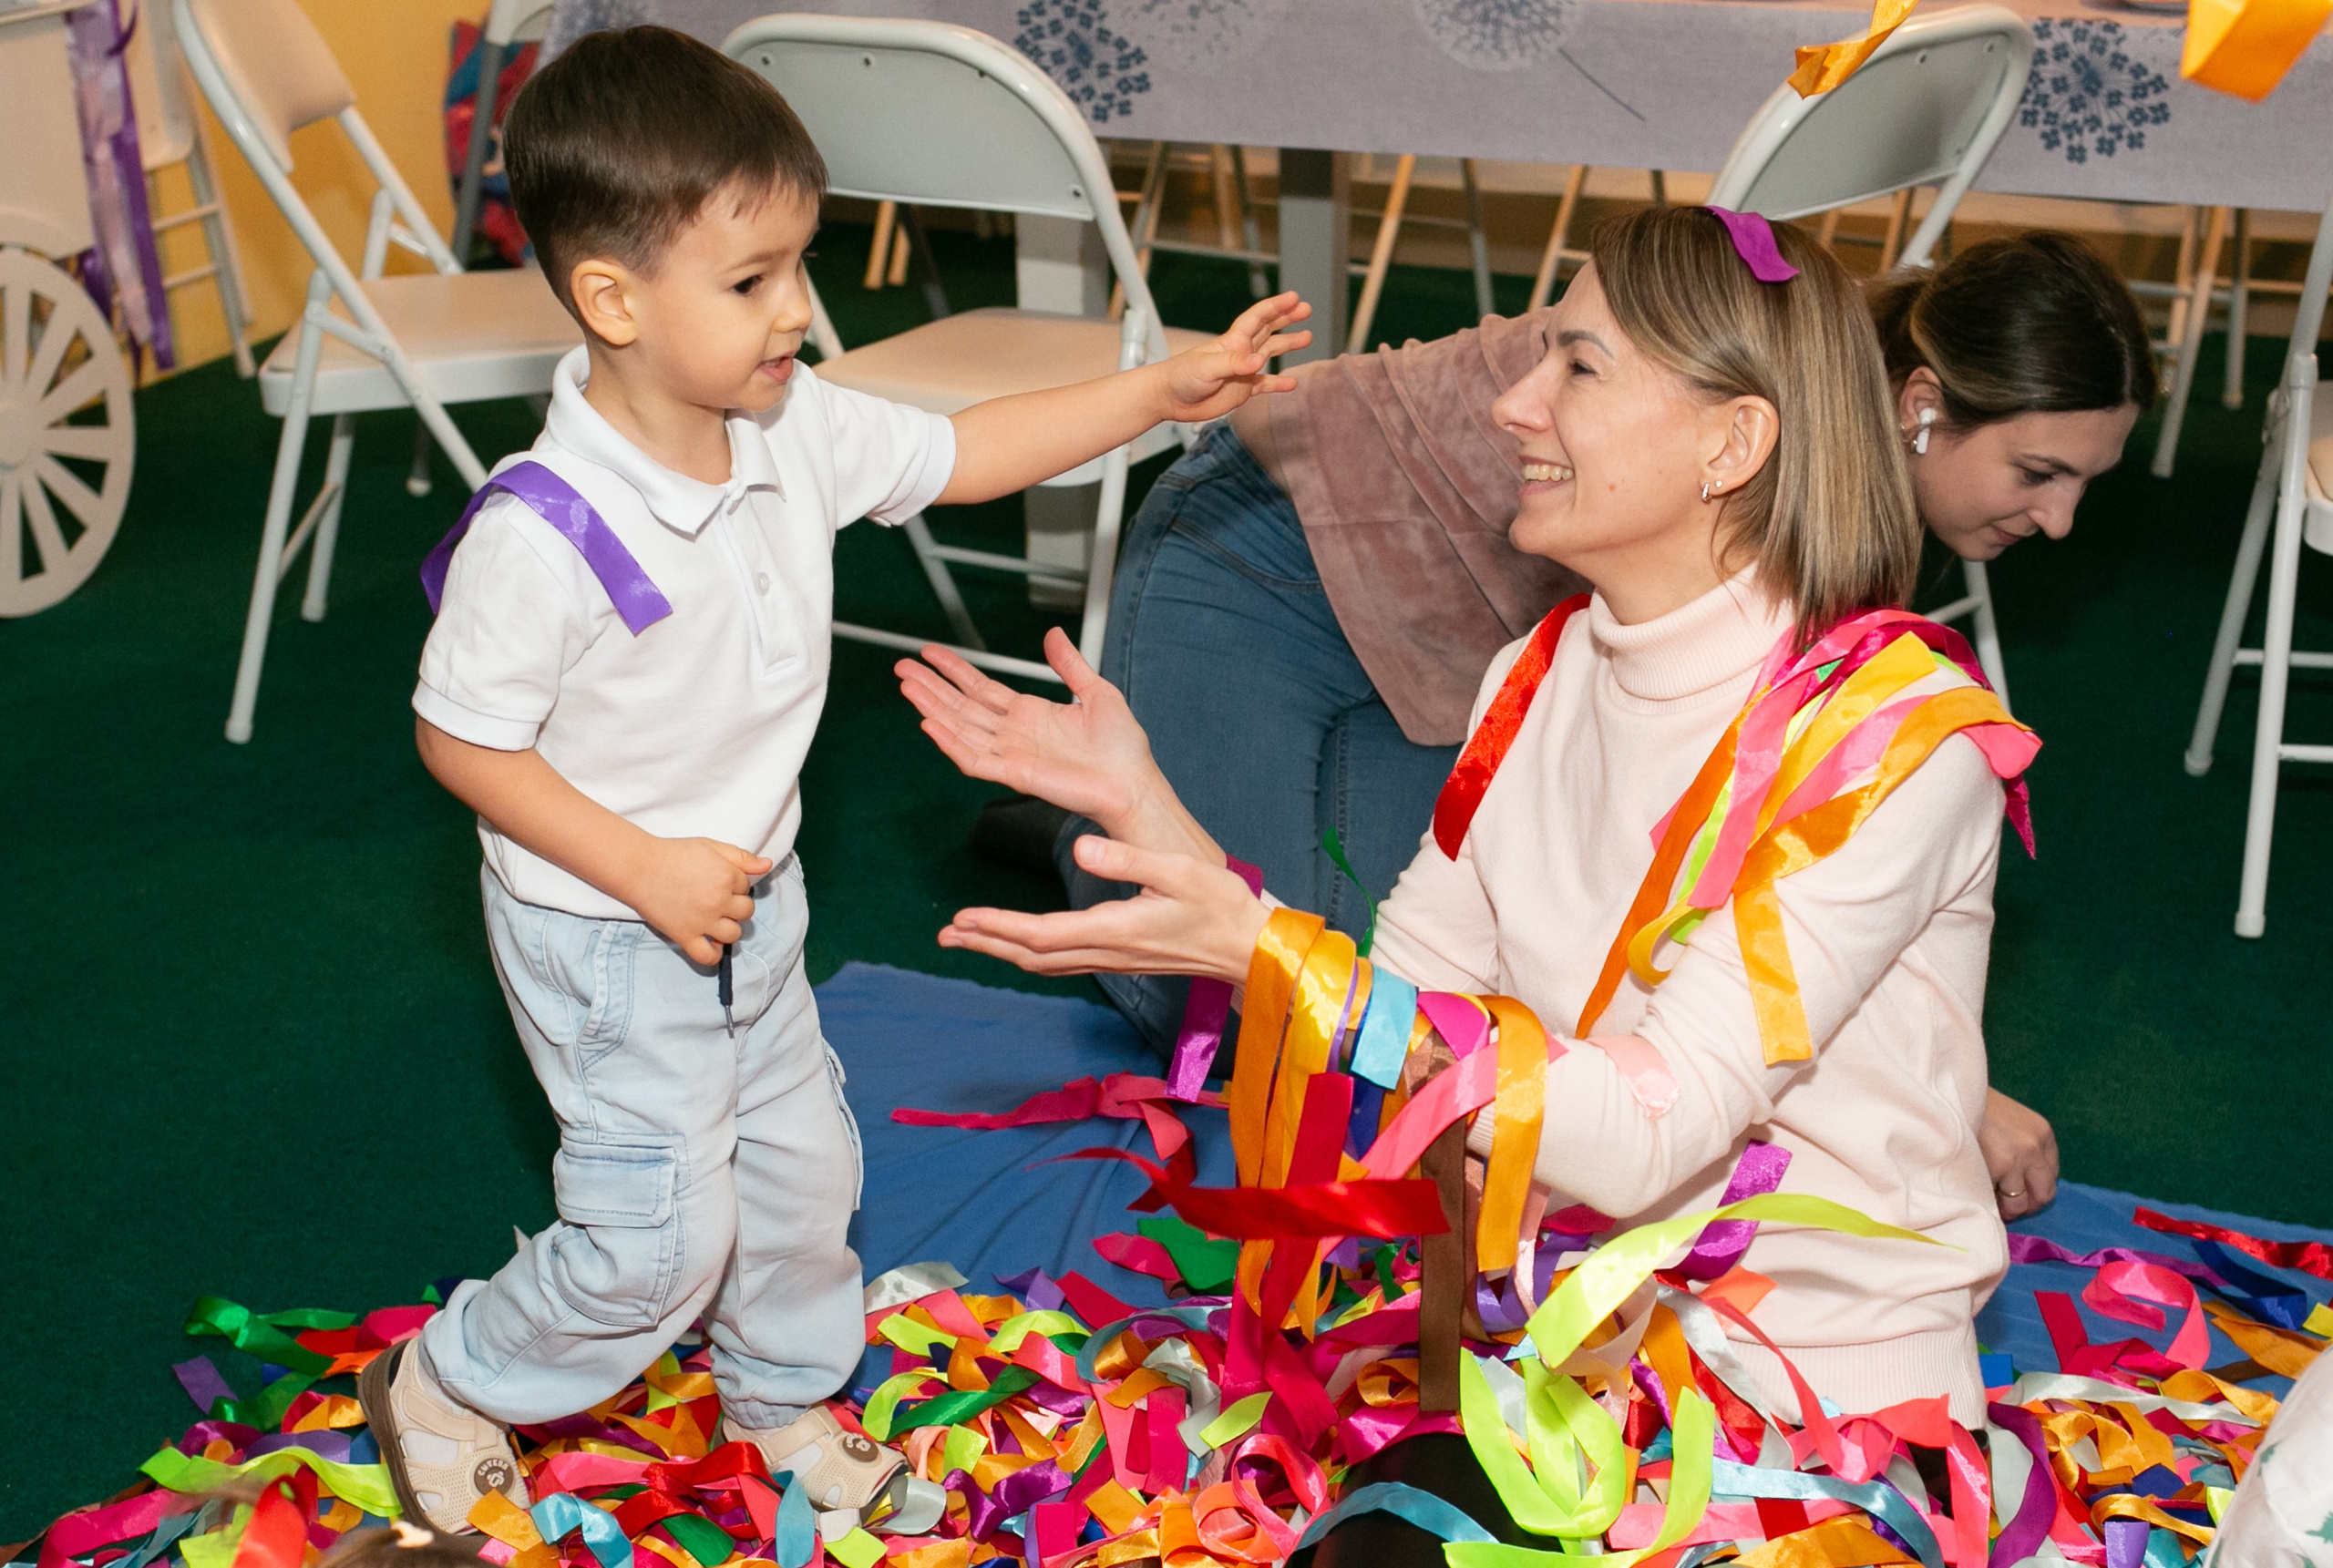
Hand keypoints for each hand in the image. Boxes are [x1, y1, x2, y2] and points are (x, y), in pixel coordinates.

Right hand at [624, 837, 771, 965]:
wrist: (639, 868)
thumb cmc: (675, 854)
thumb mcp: (711, 846)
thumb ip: (741, 857)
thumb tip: (767, 865)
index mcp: (727, 877)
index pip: (746, 887)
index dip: (735, 883)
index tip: (718, 880)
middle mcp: (718, 901)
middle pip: (746, 911)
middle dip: (736, 905)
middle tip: (718, 900)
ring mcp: (703, 921)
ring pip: (734, 934)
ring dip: (729, 928)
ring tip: (715, 919)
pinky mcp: (685, 936)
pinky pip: (708, 957)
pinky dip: (714, 954)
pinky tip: (711, 942)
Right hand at [897, 627, 1217, 858]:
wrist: (1133, 782)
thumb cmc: (1122, 748)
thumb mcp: (1097, 691)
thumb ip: (1069, 664)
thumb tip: (1053, 634)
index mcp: (1030, 714)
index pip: (981, 689)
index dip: (955, 671)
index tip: (930, 653)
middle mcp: (1014, 734)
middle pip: (961, 707)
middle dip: (931, 687)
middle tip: (902, 668)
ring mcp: (1011, 754)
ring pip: (960, 729)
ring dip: (932, 708)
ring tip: (907, 687)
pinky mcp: (1015, 774)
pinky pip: (974, 759)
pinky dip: (950, 742)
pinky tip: (929, 724)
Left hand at [941, 835, 1267, 983]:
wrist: (1250, 948)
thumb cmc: (1221, 906)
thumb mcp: (1179, 870)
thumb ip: (1128, 858)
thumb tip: (1082, 848)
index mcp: (1116, 928)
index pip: (1042, 933)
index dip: (999, 927)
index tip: (965, 918)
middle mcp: (1107, 951)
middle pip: (1032, 955)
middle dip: (987, 942)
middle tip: (946, 934)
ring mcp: (1113, 960)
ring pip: (1044, 962)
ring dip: (1003, 949)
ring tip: (970, 937)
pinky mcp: (1120, 958)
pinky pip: (1063, 961)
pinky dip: (1030, 951)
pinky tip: (1020, 942)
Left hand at [1156, 292, 1313, 423]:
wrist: (1169, 399)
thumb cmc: (1180, 377)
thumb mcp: (1206, 367)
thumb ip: (1233, 364)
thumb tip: (1258, 361)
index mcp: (1233, 341)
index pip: (1258, 318)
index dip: (1276, 307)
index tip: (1294, 298)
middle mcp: (1241, 352)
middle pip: (1268, 329)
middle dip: (1286, 318)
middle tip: (1306, 308)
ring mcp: (1243, 371)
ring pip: (1270, 353)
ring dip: (1287, 344)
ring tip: (1307, 336)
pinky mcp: (1242, 390)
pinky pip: (1265, 384)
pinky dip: (1278, 383)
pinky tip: (1292, 384)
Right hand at [1979, 1087, 2058, 1220]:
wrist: (1948, 1091)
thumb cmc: (1973, 1107)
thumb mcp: (2009, 1122)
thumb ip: (2021, 1147)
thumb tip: (2021, 1186)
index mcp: (2043, 1133)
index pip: (2051, 1178)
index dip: (2033, 1190)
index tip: (2016, 1194)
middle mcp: (2035, 1146)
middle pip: (2043, 1195)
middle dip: (2024, 1205)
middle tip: (2004, 1206)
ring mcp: (2018, 1157)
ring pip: (2019, 1204)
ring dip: (2004, 1208)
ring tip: (1987, 1201)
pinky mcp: (1997, 1165)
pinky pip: (1994, 1199)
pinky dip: (1984, 1200)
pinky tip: (1973, 1188)